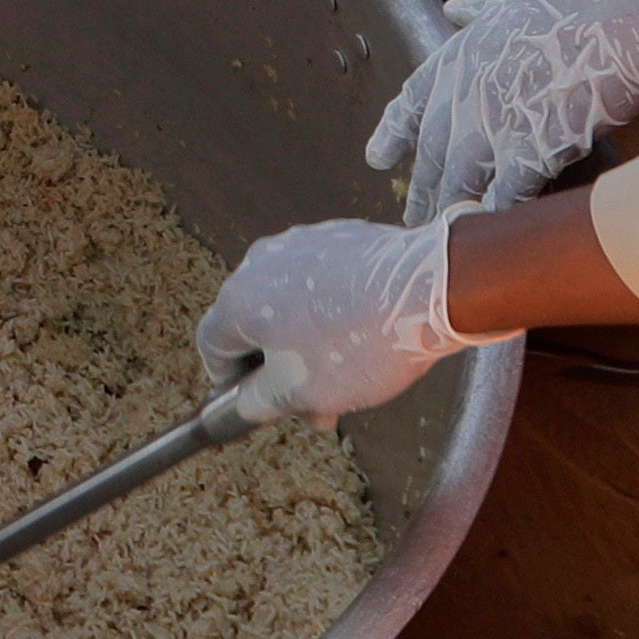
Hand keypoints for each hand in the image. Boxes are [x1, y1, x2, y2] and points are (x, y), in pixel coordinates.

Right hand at [195, 213, 486, 423]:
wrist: (427, 290)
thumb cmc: (358, 346)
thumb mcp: (299, 393)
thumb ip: (258, 401)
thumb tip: (243, 404)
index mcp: (239, 300)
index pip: (211, 345)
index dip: (228, 381)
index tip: (256, 401)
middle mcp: (259, 262)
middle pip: (253, 323)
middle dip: (277, 366)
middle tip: (312, 401)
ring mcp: (300, 243)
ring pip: (288, 302)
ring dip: (305, 340)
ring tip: (347, 373)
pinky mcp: (338, 235)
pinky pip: (319, 279)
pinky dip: (329, 309)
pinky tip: (363, 333)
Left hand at [363, 0, 638, 226]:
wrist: (624, 11)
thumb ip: (481, 11)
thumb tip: (454, 8)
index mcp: (458, 55)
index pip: (410, 102)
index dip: (392, 134)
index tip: (377, 158)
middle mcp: (465, 93)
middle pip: (432, 154)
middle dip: (421, 190)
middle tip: (410, 219)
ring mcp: (495, 123)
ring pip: (460, 181)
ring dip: (449, 212)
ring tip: (441, 240)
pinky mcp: (533, 148)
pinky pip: (505, 195)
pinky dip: (495, 217)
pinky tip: (490, 237)